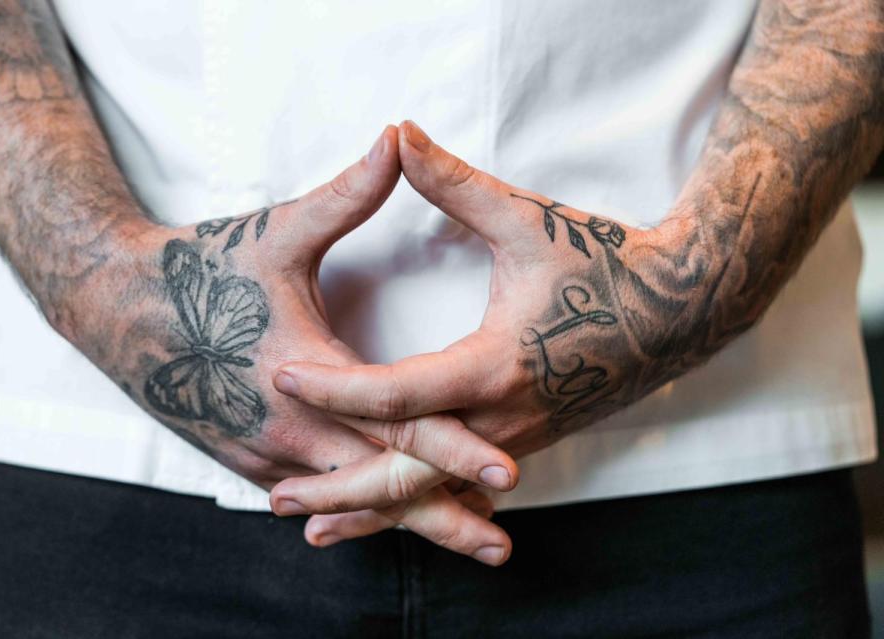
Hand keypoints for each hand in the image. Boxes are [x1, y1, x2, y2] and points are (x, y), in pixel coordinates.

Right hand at [71, 126, 517, 563]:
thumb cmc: (200, 268)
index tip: (507, 474)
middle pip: (379, 485)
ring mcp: (265, 454)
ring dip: (407, 522)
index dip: (453, 448)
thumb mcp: (279, 232)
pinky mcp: (249, 461)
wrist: (115, 307)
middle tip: (501, 550)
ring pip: (348, 501)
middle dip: (442, 516)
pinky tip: (391, 525)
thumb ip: (348, 195)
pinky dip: (358, 511)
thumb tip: (397, 138)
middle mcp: (288, 429)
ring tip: (470, 545)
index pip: (393, 421)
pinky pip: (315, 496)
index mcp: (306, 374)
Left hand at [272, 121, 684, 542]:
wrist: (684, 308)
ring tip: (316, 527)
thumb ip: (455, 184)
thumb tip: (400, 134)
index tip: (282, 376)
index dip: (332, 387)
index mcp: (494, 366)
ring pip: (435, 492)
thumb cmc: (606, 263)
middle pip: (408, 475)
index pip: (395, 394)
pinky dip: (419, 503)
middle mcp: (504, 418)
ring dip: (374, 512)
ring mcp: (518, 438)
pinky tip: (388, 513)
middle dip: (342, 494)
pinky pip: (462, 485)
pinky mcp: (526, 439)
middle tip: (277, 504)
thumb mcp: (526, 220)